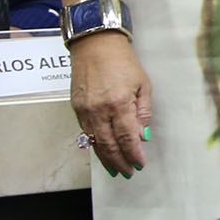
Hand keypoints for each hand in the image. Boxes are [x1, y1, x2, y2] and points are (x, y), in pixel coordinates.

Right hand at [70, 33, 151, 176]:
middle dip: (119, 161)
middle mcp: (100, 109)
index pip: (127, 137)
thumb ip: (143, 111)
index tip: (140, 164)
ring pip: (95, 141)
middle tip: (128, 173)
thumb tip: (143, 135)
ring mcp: (85, 110)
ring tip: (115, 169)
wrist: (95, 45)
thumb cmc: (123, 62)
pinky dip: (95, 144)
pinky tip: (102, 152)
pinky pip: (86, 132)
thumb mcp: (142, 84)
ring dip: (106, 158)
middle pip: (109, 144)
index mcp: (119, 103)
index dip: (133, 154)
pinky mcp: (76, 108)